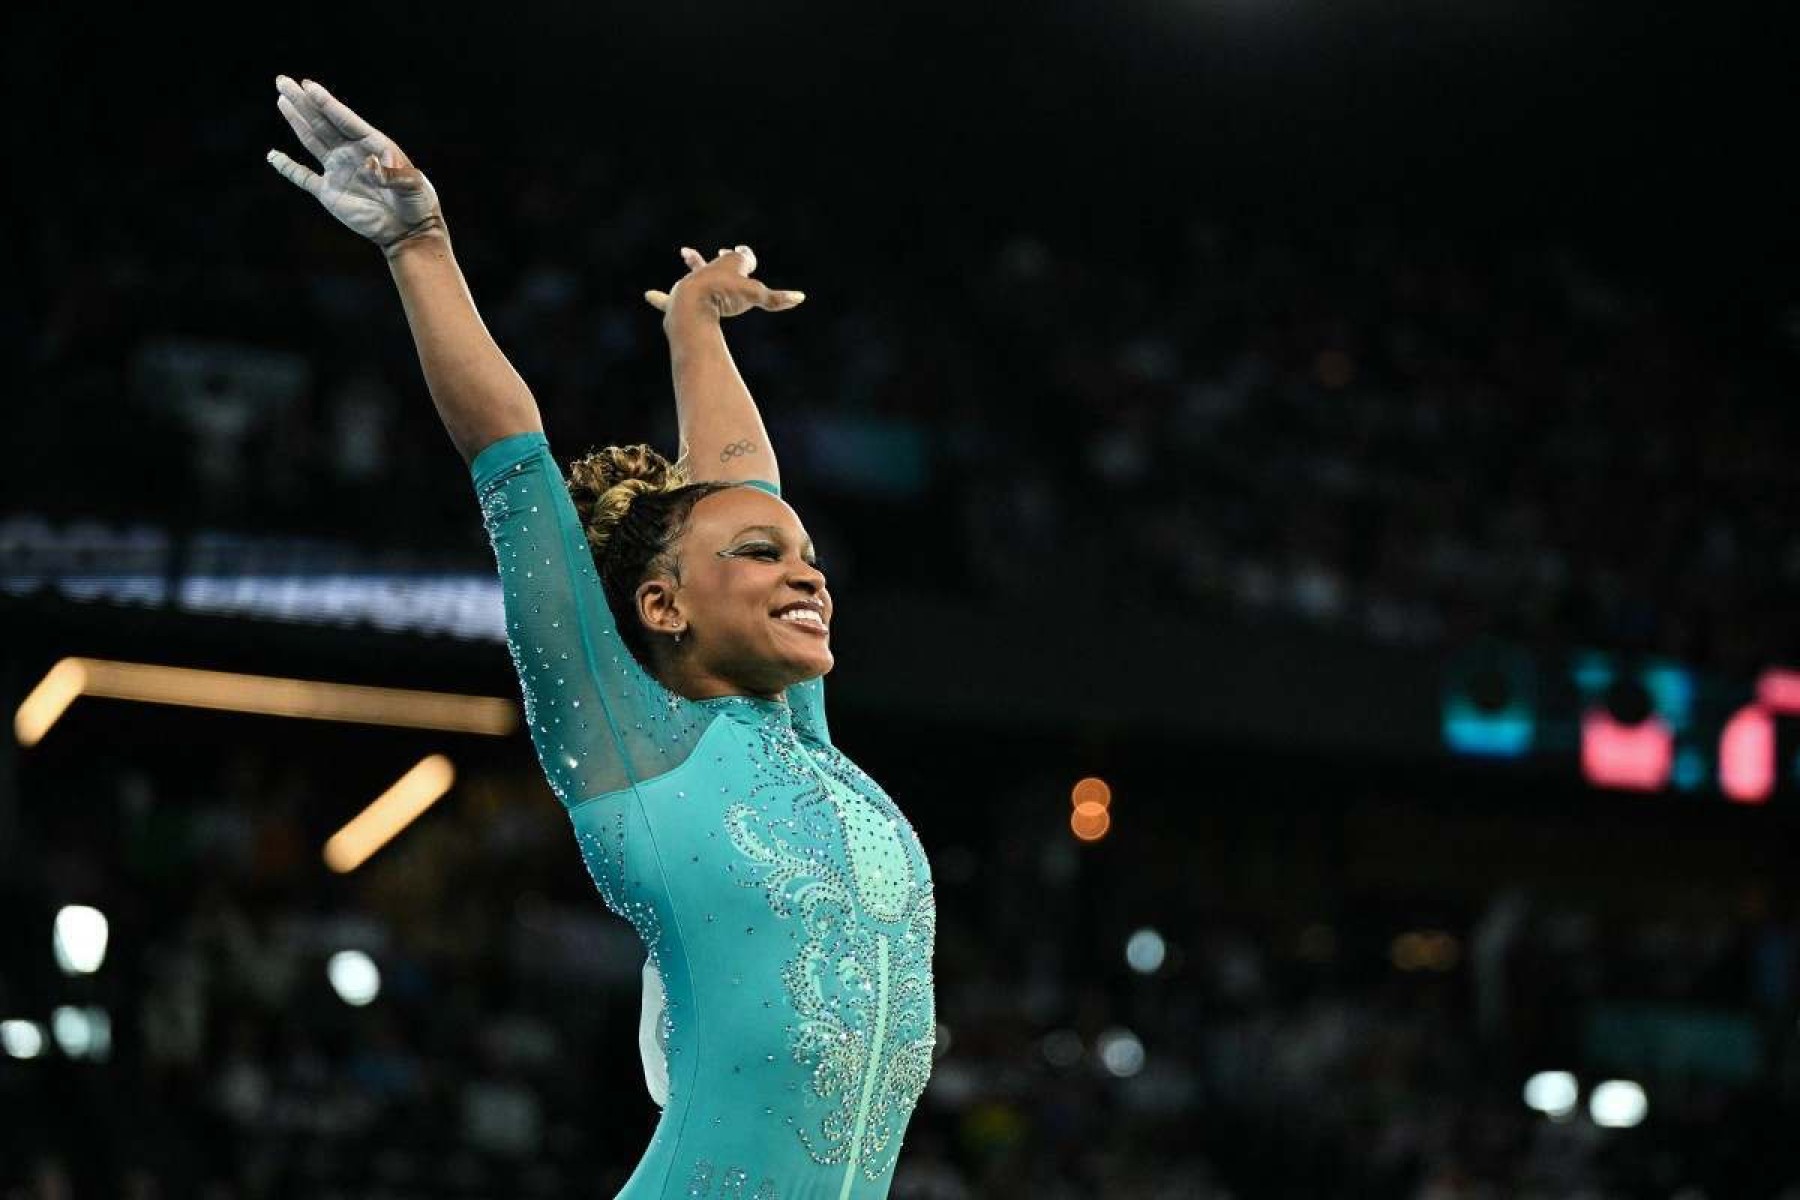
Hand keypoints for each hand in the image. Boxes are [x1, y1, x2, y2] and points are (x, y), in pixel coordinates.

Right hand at [265, 76, 442, 251]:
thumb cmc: (417, 203)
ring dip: (296, 121)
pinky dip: (288, 168)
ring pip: (312, 140)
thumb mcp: (413, 185)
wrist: (410, 231)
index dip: (325, 103)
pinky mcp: (330, 192)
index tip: (307, 85)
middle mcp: (351, 152)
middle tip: (283, 81)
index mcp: (372, 145)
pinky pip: (304, 177)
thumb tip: (371, 166)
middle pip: (322, 123)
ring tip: (282, 99)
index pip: (344, 119)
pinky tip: (273, 156)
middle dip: (303, 102)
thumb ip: (395, 175)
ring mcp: (338, 171)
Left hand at [645, 246, 805, 321]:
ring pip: (694, 270)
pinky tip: (648, 296)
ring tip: (686, 253)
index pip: (742, 257)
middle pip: (719, 261)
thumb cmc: (726, 295)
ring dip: (693, 262)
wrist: (695, 301)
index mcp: (729, 265)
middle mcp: (710, 270)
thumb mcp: (755, 296)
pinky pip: (665, 299)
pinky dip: (659, 299)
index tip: (748, 256)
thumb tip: (801, 297)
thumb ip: (776, 299)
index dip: (747, 257)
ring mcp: (693, 283)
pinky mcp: (677, 298)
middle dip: (723, 257)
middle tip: (722, 251)